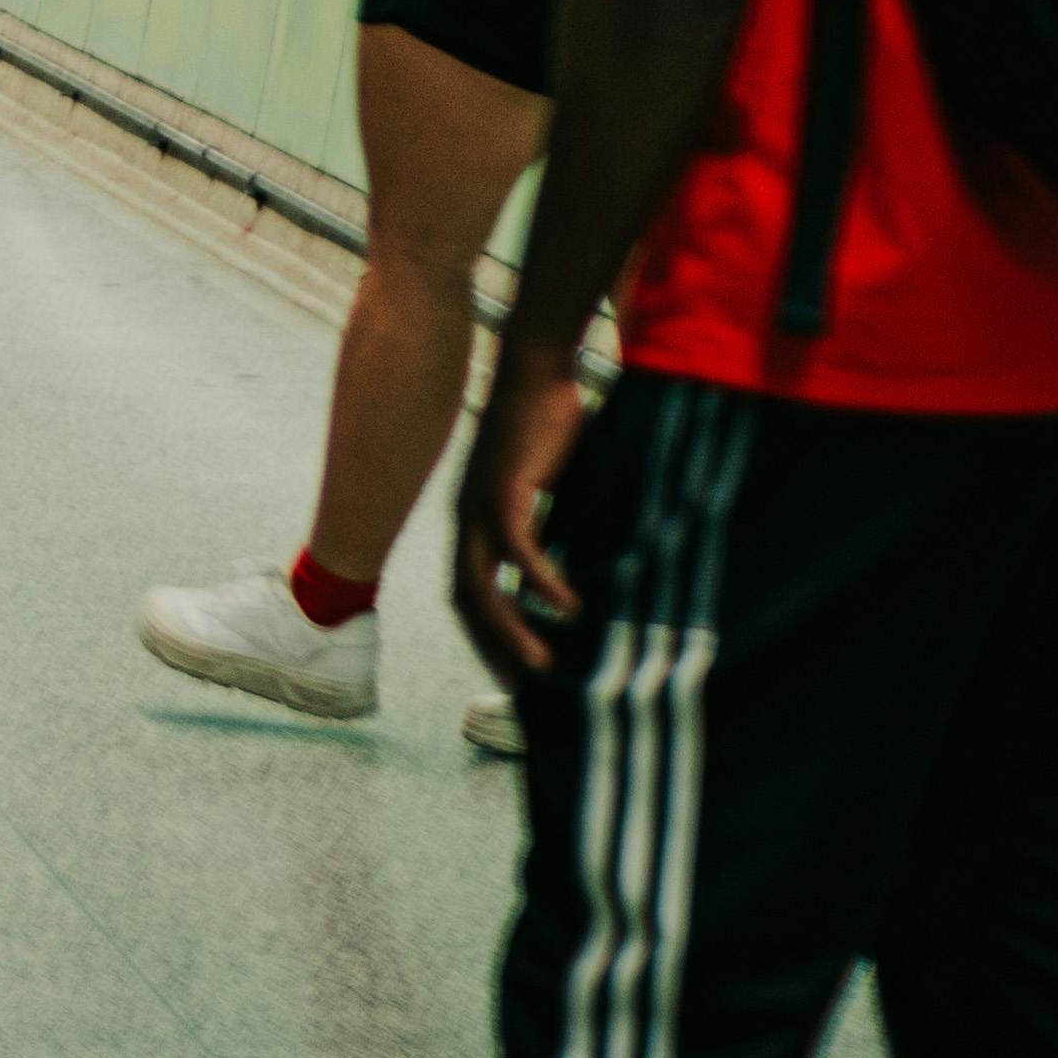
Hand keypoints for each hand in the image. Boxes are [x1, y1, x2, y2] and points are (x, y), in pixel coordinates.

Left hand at [452, 354, 587, 688]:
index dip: (485, 635)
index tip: (513, 673)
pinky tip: (568, 606)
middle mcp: (466, 520)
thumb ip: (559, 527)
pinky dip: (540, 581)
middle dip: (492, 647)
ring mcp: (478, 506)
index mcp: (473, 523)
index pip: (467, 594)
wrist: (535, 369)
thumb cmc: (549, 428)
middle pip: (466, 601)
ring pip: (483, 584)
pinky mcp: (504, 488)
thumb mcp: (552, 491)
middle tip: (524, 688)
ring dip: (511, 628)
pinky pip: (518, 548)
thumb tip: (590, 566)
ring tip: (544, 665)